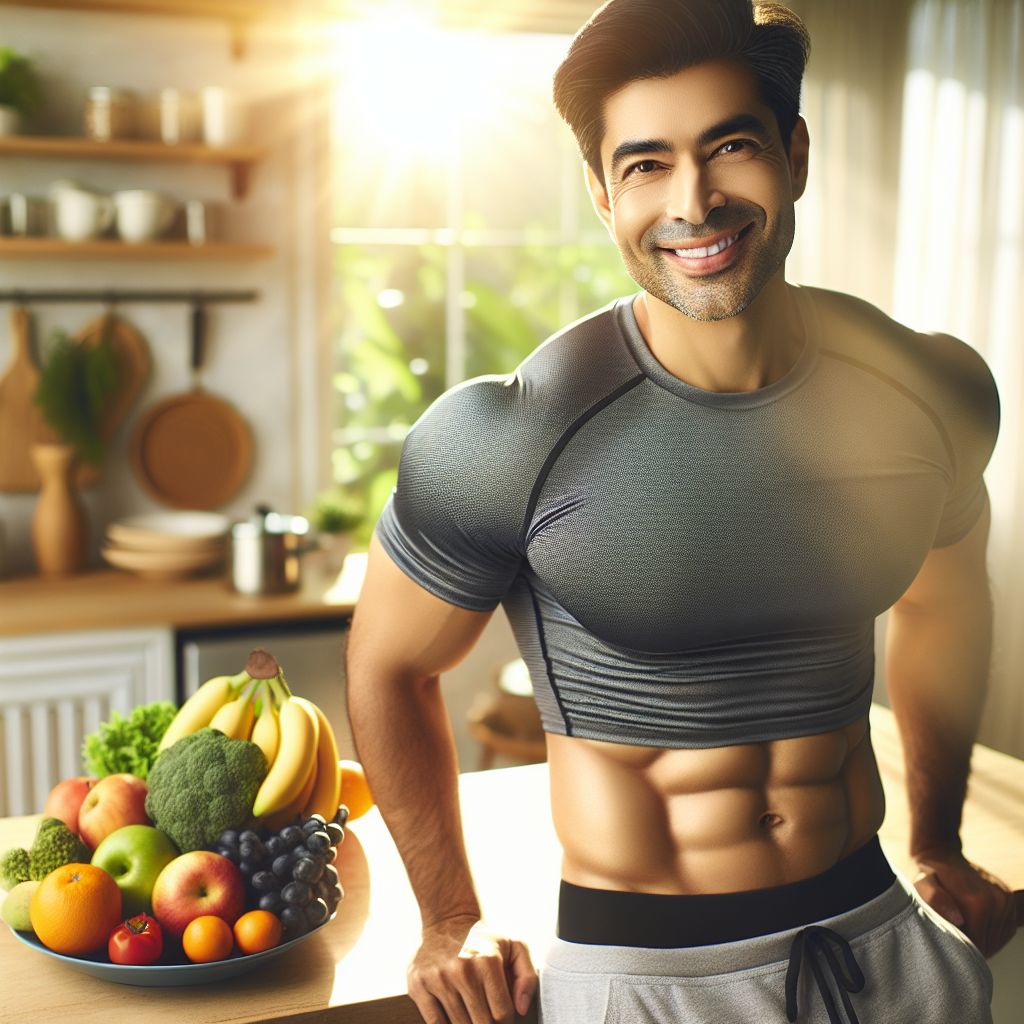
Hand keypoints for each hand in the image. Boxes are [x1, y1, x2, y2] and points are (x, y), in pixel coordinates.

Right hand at [408, 914, 537, 1023]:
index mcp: (488, 962)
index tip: (502, 1014)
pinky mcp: (418, 985)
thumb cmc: (484, 941)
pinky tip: (453, 1014)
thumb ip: (527, 977)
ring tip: (471, 1010)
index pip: (502, 1014)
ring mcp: (438, 978)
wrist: (446, 920)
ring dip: (468, 1023)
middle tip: (487, 1014)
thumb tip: (521, 1009)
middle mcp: (462, 970)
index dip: (506, 1020)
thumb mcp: (514, 947)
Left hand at [912, 848, 1017, 956]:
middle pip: (991, 945)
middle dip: (973, 945)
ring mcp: (1006, 898)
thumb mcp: (921, 885)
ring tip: (963, 925)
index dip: (962, 949)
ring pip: (1000, 939)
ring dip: (984, 939)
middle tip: (953, 930)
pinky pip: (1008, 928)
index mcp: (977, 902)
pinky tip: (976, 923)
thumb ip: (934, 899)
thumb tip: (958, 919)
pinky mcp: (1009, 897)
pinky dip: (994, 932)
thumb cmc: (927, 875)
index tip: (948, 938)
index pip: (979, 947)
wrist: (939, 853)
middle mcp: (997, 900)